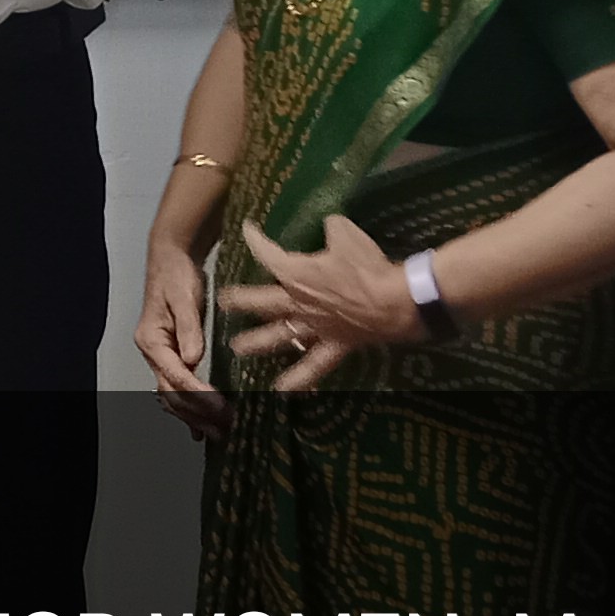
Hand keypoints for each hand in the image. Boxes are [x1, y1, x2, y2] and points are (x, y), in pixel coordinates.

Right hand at [136, 239, 229, 436]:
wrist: (171, 260)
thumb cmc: (177, 276)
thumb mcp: (184, 298)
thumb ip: (189, 328)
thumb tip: (194, 359)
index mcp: (151, 340)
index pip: (176, 376)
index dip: (199, 395)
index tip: (221, 409)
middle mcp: (152, 353)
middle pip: (171, 393)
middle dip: (196, 415)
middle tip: (222, 431)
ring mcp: (160, 356)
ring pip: (173, 396)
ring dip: (193, 417)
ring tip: (216, 435)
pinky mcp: (171, 356)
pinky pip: (178, 388)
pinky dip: (189, 408)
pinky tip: (199, 426)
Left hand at [223, 216, 430, 393]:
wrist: (393, 301)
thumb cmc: (366, 266)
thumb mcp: (346, 234)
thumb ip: (331, 228)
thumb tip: (328, 225)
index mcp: (296, 274)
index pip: (267, 254)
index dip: (254, 240)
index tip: (246, 229)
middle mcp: (298, 303)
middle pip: (262, 301)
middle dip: (239, 301)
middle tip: (222, 302)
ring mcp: (314, 327)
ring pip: (278, 336)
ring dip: (256, 342)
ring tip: (237, 349)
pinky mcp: (334, 345)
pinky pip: (313, 365)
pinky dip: (298, 379)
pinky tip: (281, 390)